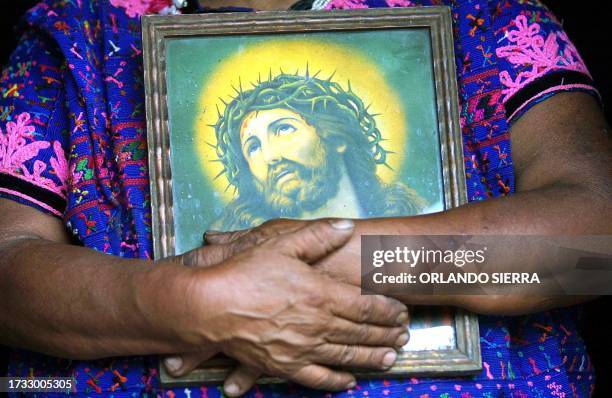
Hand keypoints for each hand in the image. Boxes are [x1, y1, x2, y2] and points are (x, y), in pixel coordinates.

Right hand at [176, 219, 408, 394]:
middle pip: (361, 332)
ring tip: (391, 359)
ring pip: (347, 356)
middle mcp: (318, 325)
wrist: (210, 306)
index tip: (402, 311)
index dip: (387, 309)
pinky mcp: (284, 366)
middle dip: (387, 334)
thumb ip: (317, 235)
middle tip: (405, 336)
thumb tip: (347, 226)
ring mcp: (302, 349)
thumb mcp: (281, 243)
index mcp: (321, 294)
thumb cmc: (244, 273)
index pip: (365, 305)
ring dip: (372, 358)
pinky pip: (317, 378)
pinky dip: (336, 381)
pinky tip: (350, 381)